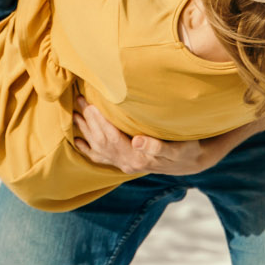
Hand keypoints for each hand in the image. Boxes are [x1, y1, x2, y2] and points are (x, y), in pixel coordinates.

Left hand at [70, 102, 221, 176]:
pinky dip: (88, 149)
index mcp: (138, 158)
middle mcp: (127, 163)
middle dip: (89, 120)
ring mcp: (123, 164)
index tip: (91, 104)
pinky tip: (78, 141)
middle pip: (102, 140)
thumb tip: (137, 141)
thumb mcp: (177, 148)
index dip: (100, 121)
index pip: (112, 137)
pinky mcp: (123, 164)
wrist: (189, 162)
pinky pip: (101, 158)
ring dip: (85, 131)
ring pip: (98, 148)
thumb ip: (157, 147)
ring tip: (75, 113)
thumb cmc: (184, 150)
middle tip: (80, 100)